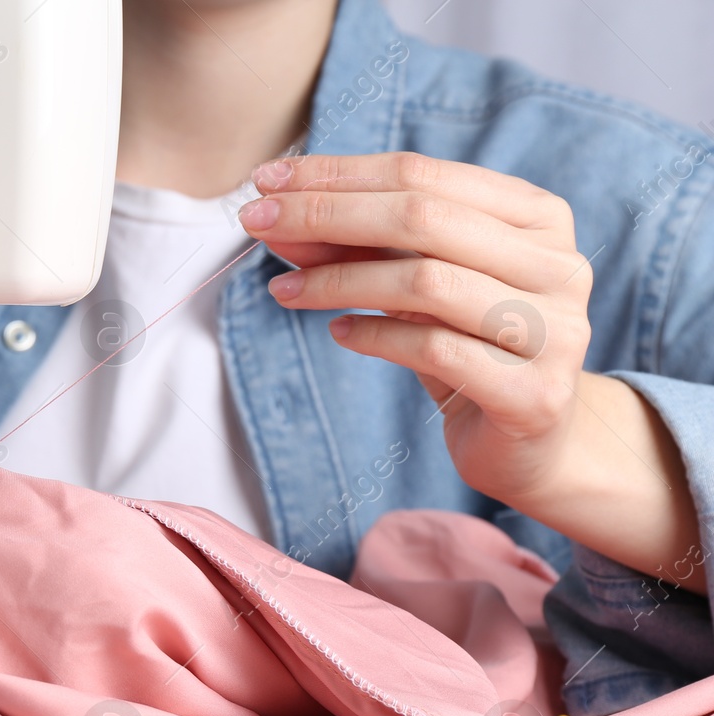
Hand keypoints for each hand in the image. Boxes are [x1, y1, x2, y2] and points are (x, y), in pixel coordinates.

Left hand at [238, 151, 592, 506]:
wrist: (532, 443)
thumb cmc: (470, 349)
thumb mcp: (419, 288)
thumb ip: (365, 248)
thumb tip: (279, 217)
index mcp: (536, 217)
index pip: (423, 174)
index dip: (339, 173)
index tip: (267, 180)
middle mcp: (557, 264)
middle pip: (422, 217)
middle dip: (327, 213)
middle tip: (256, 222)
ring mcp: (553, 329)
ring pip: (426, 281)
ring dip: (337, 279)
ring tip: (284, 290)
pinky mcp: (531, 393)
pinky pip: (434, 349)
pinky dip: (373, 335)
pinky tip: (338, 332)